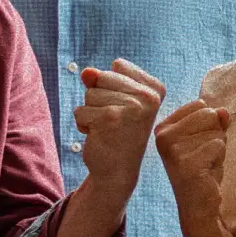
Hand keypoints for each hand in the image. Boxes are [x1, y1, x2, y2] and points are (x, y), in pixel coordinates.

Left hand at [75, 59, 167, 193]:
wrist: (118, 170)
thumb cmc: (117, 131)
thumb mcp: (114, 100)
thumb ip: (101, 80)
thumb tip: (86, 72)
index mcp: (155, 89)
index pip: (119, 65)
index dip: (112, 85)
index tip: (124, 108)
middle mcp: (148, 97)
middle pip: (102, 77)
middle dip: (99, 98)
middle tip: (114, 121)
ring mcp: (131, 107)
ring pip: (89, 94)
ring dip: (91, 112)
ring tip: (107, 128)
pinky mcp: (110, 118)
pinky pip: (80, 110)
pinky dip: (83, 124)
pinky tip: (99, 136)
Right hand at [153, 98, 230, 208]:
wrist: (199, 204)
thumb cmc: (202, 168)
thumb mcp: (209, 138)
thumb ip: (216, 121)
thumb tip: (223, 111)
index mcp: (164, 128)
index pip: (200, 105)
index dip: (209, 124)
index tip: (198, 144)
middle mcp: (163, 136)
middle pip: (209, 115)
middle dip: (215, 135)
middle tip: (204, 156)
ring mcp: (173, 150)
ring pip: (216, 132)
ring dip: (218, 149)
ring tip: (205, 164)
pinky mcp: (186, 163)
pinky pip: (218, 145)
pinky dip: (219, 159)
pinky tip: (207, 172)